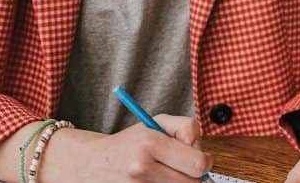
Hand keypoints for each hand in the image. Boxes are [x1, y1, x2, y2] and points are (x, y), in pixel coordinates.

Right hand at [43, 114, 212, 182]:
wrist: (93, 163)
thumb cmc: (129, 143)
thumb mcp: (155, 122)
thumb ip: (185, 127)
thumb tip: (201, 148)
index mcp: (150, 144)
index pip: (197, 163)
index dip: (205, 161)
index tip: (202, 158)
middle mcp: (143, 169)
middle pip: (193, 182)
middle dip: (194, 174)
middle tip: (185, 166)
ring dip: (180, 182)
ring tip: (167, 172)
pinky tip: (158, 180)